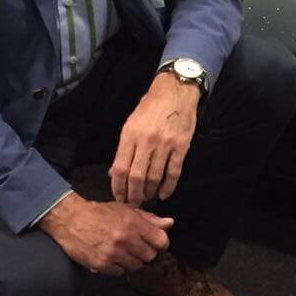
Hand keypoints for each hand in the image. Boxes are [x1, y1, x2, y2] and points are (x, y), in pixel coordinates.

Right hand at [39, 192, 171, 274]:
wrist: (71, 220)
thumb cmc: (100, 213)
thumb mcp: (126, 210)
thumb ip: (149, 218)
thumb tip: (170, 223)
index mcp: (133, 223)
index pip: (161, 241)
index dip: (161, 243)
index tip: (155, 243)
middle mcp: (124, 239)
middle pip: (150, 256)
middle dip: (146, 252)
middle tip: (136, 246)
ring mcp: (113, 254)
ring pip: (136, 266)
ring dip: (132, 260)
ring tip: (122, 251)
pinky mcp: (101, 265)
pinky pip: (120, 272)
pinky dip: (118, 267)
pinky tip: (111, 256)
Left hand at [110, 70, 200, 204]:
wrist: (175, 92)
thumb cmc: (150, 107)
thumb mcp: (130, 123)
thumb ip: (123, 148)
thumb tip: (114, 173)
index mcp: (130, 134)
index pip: (120, 168)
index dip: (118, 187)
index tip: (119, 197)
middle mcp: (147, 141)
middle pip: (137, 176)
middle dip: (133, 195)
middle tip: (133, 203)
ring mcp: (165, 144)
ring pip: (155, 177)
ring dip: (150, 192)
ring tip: (147, 198)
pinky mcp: (181, 146)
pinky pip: (174, 172)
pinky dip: (168, 187)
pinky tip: (164, 194)